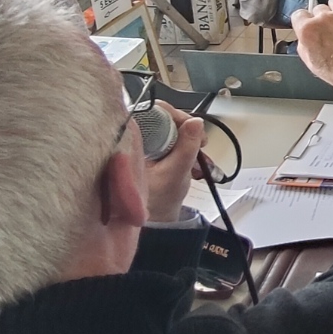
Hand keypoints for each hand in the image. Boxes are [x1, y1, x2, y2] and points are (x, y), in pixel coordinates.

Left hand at [144, 102, 206, 222]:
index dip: (175, 117)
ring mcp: (145, 144)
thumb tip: (196, 122)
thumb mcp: (175, 174)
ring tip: (200, 156)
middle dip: (187, 129)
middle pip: (164, 118)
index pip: (152, 112)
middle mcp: (135, 139)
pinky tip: (195, 161)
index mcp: (131, 142)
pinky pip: (173, 138)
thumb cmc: (157, 202)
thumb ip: (186, 148)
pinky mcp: (155, 149)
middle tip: (202, 143)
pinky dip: (187, 147)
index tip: (192, 129)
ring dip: (190, 140)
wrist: (156, 221)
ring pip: (171, 128)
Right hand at [292, 0, 332, 91]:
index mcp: (308, 29)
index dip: (304, 20)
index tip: (308, 23)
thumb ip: (304, 43)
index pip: (299, 14)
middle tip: (329, 29)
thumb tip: (305, 36)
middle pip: (318, 8)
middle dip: (322, 18)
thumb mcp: (310, 61)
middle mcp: (324, 18)